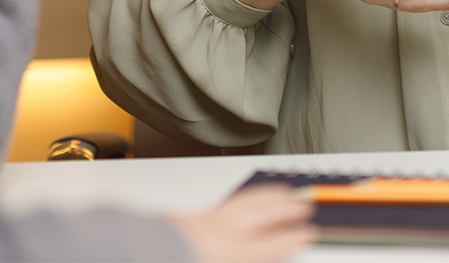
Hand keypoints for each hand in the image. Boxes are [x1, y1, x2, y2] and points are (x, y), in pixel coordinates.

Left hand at [169, 184, 316, 262]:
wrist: (139, 252)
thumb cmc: (176, 259)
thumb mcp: (229, 257)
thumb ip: (247, 255)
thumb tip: (263, 252)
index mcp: (232, 252)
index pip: (272, 245)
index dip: (293, 238)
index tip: (309, 233)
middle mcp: (222, 232)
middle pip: (262, 214)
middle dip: (285, 209)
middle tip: (303, 203)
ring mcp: (204, 220)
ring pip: (243, 202)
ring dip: (266, 196)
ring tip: (281, 192)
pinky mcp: (188, 216)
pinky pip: (224, 202)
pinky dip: (240, 198)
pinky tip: (242, 199)